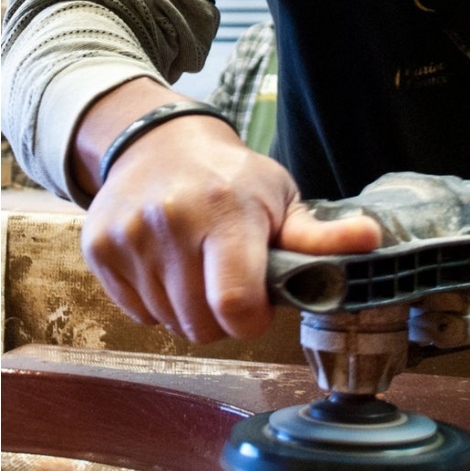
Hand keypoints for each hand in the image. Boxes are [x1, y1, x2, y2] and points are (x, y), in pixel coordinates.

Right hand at [81, 116, 379, 342]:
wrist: (156, 145)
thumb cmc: (232, 179)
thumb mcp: (282, 199)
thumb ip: (320, 235)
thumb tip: (371, 240)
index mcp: (226, 213)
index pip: (235, 303)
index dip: (251, 320)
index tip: (256, 307)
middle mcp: (170, 224)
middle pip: (200, 325)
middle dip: (222, 317)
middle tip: (228, 283)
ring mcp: (128, 237)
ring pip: (168, 322)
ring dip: (189, 309)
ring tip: (198, 269)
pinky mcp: (98, 249)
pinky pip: (136, 311)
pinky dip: (156, 301)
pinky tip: (169, 266)